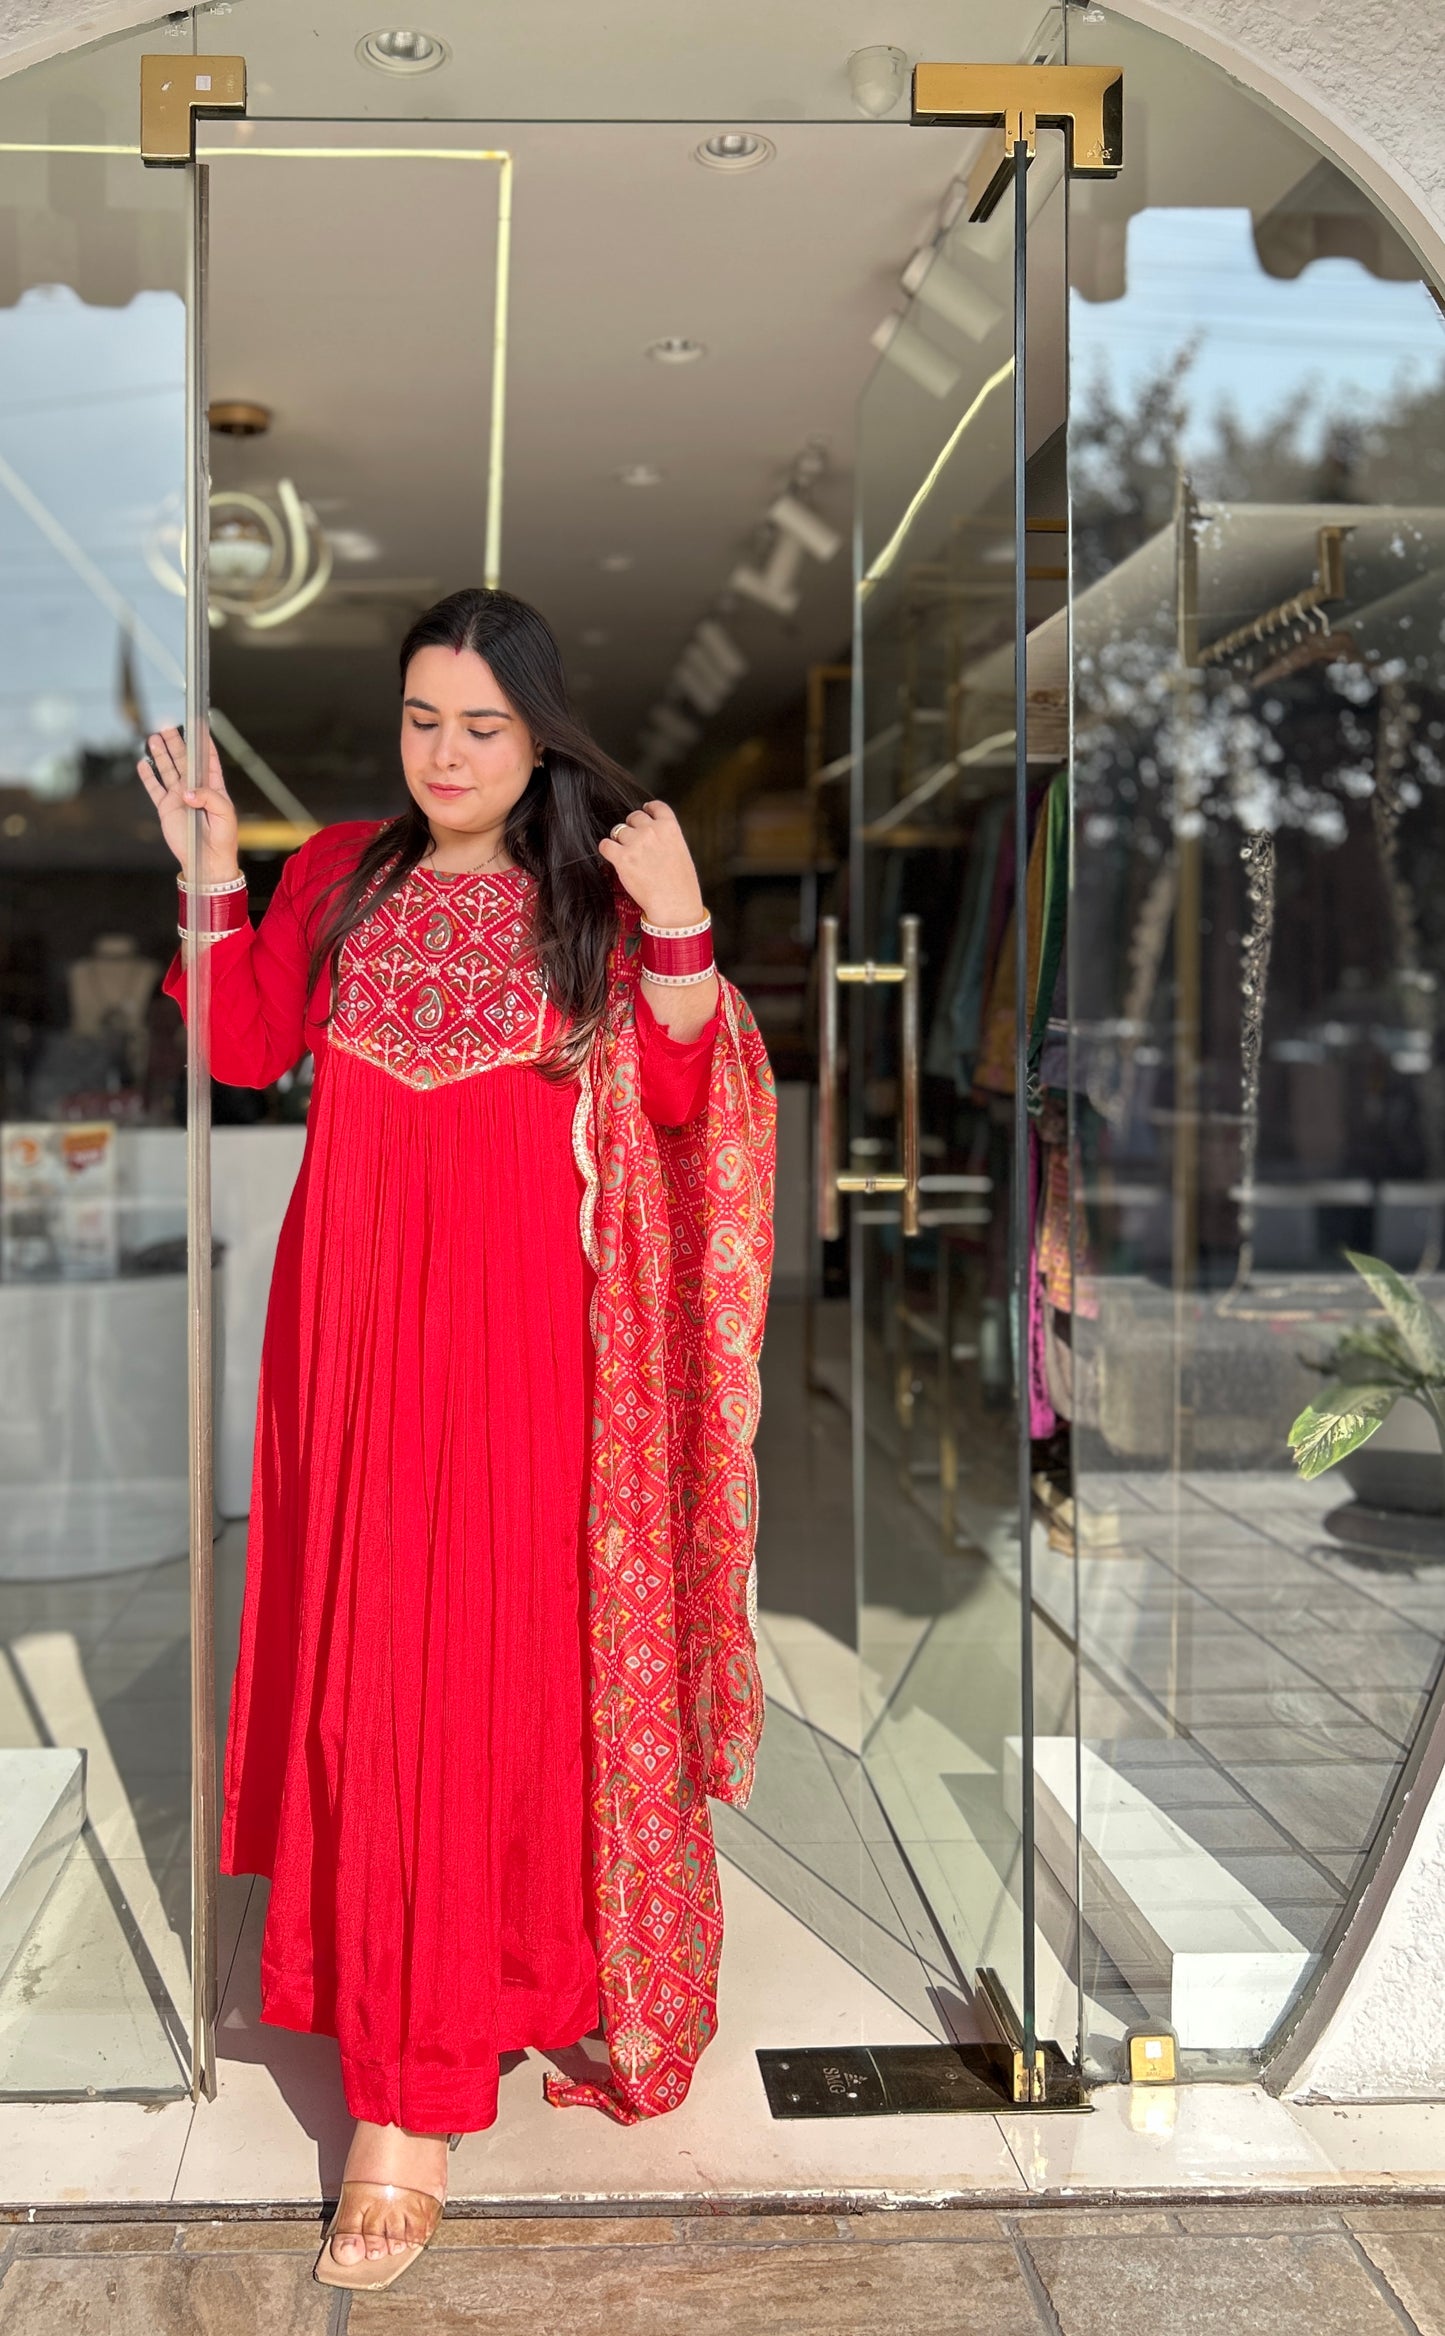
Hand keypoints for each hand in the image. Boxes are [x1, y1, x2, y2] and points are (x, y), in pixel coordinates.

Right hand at [136, 725, 240, 884]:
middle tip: (167, 726)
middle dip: (176, 743)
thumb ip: (209, 798)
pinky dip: (148, 776)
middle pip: (184, 760)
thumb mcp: (224, 815)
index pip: (208, 759)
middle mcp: (195, 789)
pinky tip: (144, 764)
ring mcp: (179, 797)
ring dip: (161, 754)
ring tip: (154, 738)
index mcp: (213, 787)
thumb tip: (187, 791)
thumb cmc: (222, 840)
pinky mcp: (166, 808)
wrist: (208, 862)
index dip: (203, 742)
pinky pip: (155, 788)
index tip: (198, 725)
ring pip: (168, 770)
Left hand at [598, 801, 705, 926]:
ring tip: (628, 857)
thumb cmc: (681, 885)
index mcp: (670, 827)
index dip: (647, 810)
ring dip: (620, 841)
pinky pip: (605, 845)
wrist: (675, 904)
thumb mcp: (681, 852)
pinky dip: (607, 850)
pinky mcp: (622, 857)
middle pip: (633, 817)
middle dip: (632, 828)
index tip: (644, 814)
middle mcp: (652, 830)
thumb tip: (652, 834)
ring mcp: (636, 843)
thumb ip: (666, 838)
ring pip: (618, 830)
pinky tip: (614, 859)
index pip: (655, 806)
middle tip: (635, 845)